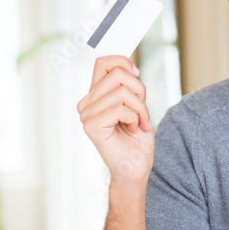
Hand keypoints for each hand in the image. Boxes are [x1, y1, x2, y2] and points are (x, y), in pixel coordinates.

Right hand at [77, 55, 154, 187]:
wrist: (136, 168)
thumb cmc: (137, 138)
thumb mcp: (136, 105)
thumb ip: (128, 86)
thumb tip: (130, 66)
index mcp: (95, 95)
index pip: (103, 63)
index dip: (122, 61)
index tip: (137, 74)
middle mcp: (86, 103)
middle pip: (117, 74)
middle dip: (139, 91)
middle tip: (142, 112)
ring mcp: (86, 114)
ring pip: (122, 92)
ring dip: (140, 109)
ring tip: (139, 124)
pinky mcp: (91, 126)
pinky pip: (120, 109)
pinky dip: (135, 118)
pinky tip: (132, 130)